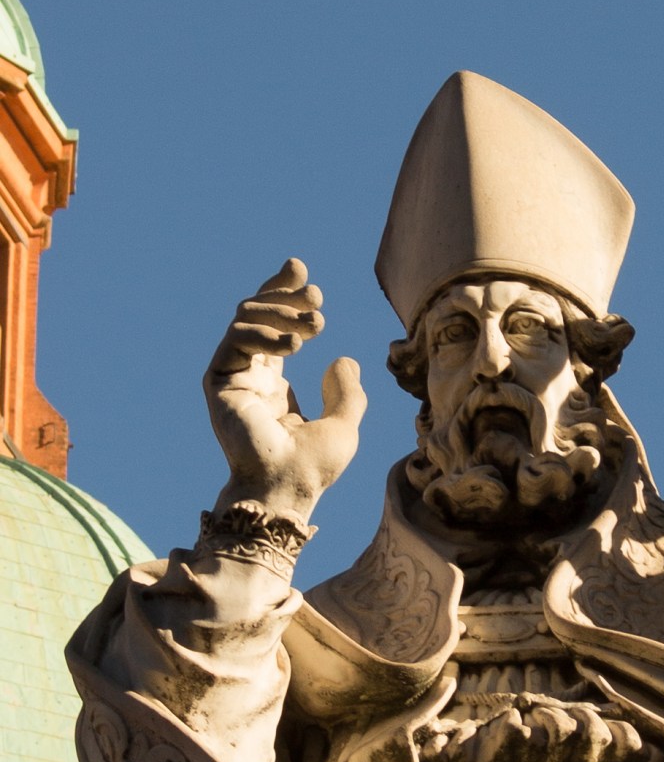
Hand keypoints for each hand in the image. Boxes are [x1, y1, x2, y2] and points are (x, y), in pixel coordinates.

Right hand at [204, 258, 366, 523]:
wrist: (286, 488)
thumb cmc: (313, 466)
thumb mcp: (344, 423)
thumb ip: (347, 392)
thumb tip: (343, 358)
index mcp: (272, 383)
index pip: (272, 326)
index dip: (283, 295)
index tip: (302, 273)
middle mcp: (248, 374)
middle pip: (254, 312)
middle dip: (285, 295)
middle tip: (317, 296)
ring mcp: (231, 376)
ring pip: (245, 318)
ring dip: (282, 311)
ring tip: (317, 324)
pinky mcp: (219, 382)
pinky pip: (236, 338)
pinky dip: (265, 331)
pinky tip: (295, 342)